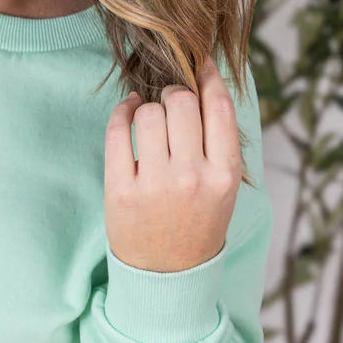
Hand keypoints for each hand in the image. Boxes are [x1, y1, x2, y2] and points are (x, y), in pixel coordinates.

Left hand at [104, 56, 242, 273]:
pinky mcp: (121, 190)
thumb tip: (205, 85)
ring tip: (150, 120)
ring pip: (149, 113)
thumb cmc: (197, 223)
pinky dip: (122, 113)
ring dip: (148, 108)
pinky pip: (118, 132)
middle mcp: (192, 177)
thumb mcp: (223, 188)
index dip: (208, 78)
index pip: (219, 107)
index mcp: (224, 174)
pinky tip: (128, 114)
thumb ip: (218, 143)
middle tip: (171, 103)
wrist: (166, 276)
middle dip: (175, 94)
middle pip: (181, 102)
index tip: (200, 66)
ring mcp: (155, 184)